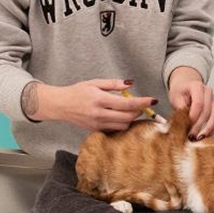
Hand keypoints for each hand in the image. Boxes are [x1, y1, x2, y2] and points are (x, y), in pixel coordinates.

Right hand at [39, 79, 155, 131]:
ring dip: (131, 119)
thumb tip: (130, 84)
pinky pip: (115, 129)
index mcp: (100, 99)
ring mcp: (98, 124)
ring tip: (130, 109)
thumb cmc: (77, 91)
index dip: (142, 102)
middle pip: (128, 117)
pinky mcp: (96, 130)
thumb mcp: (94, 82)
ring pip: (123, 126)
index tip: (153, 100)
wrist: (61, 105)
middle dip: (139, 111)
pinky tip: (120, 116)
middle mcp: (99, 114)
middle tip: (141, 104)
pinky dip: (121, 123)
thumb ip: (113, 84)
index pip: (127, 103)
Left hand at [167, 67, 213, 139]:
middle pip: (207, 112)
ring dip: (207, 130)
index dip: (193, 116)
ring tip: (197, 139)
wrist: (186, 85)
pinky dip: (212, 130)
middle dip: (198, 126)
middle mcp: (208, 93)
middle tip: (190, 136)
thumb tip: (183, 123)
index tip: (186, 126)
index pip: (198, 103)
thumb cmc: (180, 91)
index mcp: (197, 86)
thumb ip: (180, 108)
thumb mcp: (175, 97)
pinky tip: (203, 137)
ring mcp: (213, 101)